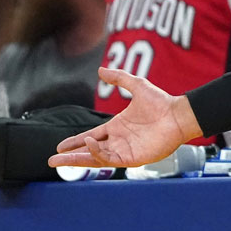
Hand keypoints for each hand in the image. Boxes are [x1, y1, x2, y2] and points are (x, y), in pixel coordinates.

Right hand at [49, 68, 200, 167]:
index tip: (59, 146)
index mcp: (116, 127)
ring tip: (60, 159)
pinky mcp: (133, 158)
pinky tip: (88, 143)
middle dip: (70, 157)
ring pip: (96, 158)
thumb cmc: (161, 102)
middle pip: (88, 151)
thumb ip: (119, 78)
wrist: (178, 114)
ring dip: (78, 159)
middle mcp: (118, 141)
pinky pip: (110, 159)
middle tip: (51, 161)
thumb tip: (100, 69)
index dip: (75, 142)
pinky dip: (97, 153)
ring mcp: (125, 151)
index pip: (90, 137)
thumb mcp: (137, 85)